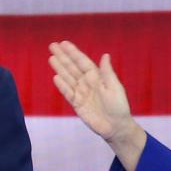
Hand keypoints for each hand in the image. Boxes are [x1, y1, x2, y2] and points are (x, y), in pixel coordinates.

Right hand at [49, 40, 146, 170]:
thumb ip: (107, 72)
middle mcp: (88, 83)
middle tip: (52, 45)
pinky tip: (56, 77)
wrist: (116, 127)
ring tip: (51, 58)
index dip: (73, 52)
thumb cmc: (119, 106)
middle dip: (62, 57)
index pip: (82, 62)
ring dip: (59, 68)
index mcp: (97, 77)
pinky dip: (62, 86)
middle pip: (72, 67)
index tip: (64, 43)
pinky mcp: (77, 104)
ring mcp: (81, 93)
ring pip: (68, 78)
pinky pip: (68, 93)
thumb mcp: (115, 87)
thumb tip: (105, 55)